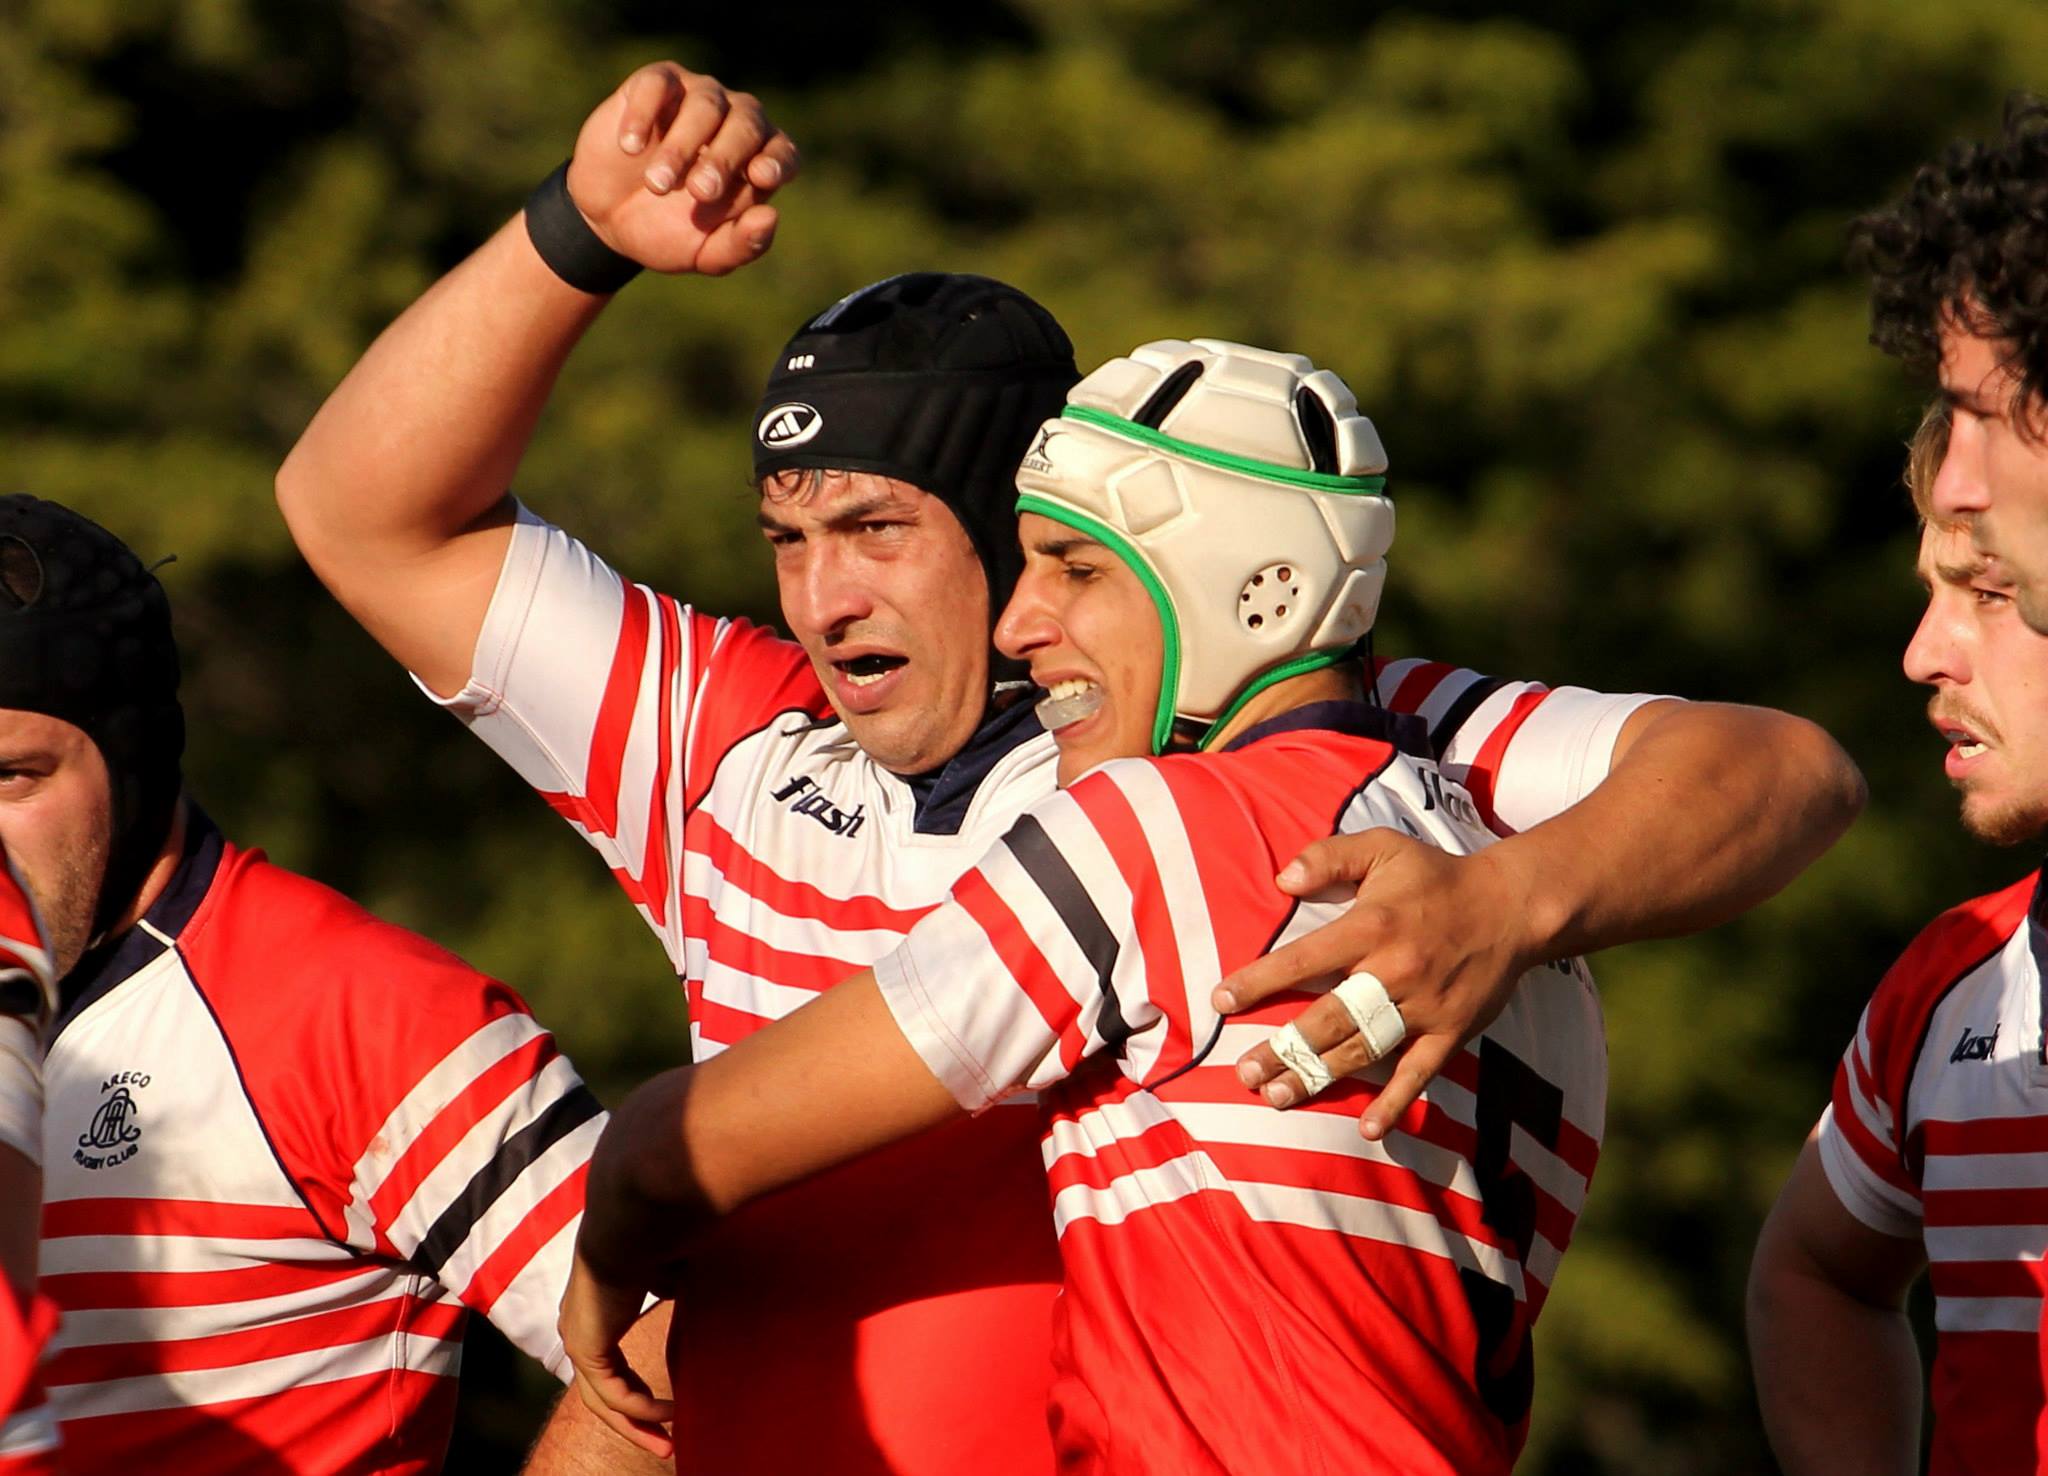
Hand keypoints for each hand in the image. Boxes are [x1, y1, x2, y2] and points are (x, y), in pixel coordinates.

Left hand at [558, 1248, 674, 1457]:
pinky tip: (670, 1413)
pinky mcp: (585, 1345)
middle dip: (636, 1420)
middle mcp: (579, 1322)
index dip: (640, 1389)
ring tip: (669, 1443)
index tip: (671, 1406)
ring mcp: (578, 1335)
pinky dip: (642, 1410)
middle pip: (602, 1390)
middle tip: (666, 1441)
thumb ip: (670, 1286)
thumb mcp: (668, 1268)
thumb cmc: (657, 1228)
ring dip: (637, 1426)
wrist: (637, 1213)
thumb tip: (684, 1291)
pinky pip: (613, 1393)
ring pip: (603, 1400)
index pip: (611, 1362)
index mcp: (595, 1304)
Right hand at [565, 61, 799, 275]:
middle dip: (725, 159)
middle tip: (701, 191)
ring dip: (682, 146)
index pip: (783, 152)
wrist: (607, 217)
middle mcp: (735, 121)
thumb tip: (770, 217)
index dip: (777, 161)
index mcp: (757, 161)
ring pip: (705, 103)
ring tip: (658, 185)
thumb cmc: (667, 231)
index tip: (760, 177)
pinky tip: (631, 148)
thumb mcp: (705, 253)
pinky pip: (658, 84)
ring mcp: (696, 97)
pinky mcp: (655, 84)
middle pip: (747, 124)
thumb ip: (741, 244)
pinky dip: (645, 114)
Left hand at [1213, 829, 1540, 1139]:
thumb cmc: (1437, 877)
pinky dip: (1396, 1103)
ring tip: (1277, 1096)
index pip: (1303, 958)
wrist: (1513, 906)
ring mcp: (1424, 1006)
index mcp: (1372, 926)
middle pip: (1328, 1017)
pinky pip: (1420, 1073)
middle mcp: (1394, 970)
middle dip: (1283, 1047)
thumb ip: (1329, 856)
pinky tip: (1369, 1130)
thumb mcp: (1383, 848)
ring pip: (1363, 1049)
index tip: (1221, 1001)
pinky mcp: (1452, 1031)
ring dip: (1319, 1075)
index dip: (1260, 980)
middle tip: (1244, 1072)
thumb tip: (1282, 879)